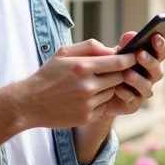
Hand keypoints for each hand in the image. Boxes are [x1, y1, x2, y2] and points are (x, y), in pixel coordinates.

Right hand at [13, 39, 136, 128]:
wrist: (29, 103)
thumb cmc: (48, 74)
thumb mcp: (64, 52)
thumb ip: (90, 47)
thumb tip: (112, 49)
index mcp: (82, 67)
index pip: (118, 62)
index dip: (129, 59)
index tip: (135, 56)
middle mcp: (87, 86)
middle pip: (119, 78)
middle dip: (119, 73)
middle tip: (113, 70)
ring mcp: (88, 104)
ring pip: (112, 92)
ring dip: (108, 87)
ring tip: (92, 84)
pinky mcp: (87, 117)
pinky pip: (104, 106)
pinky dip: (99, 101)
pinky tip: (85, 98)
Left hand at [101, 31, 164, 117]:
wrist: (98, 92)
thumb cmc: (111, 69)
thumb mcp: (116, 55)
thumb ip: (125, 45)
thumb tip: (130, 35)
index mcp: (149, 61)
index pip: (161, 52)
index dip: (161, 45)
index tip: (156, 37)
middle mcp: (150, 77)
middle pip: (157, 70)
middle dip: (150, 61)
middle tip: (140, 54)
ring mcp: (143, 92)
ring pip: (147, 86)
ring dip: (138, 79)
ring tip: (127, 74)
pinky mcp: (133, 105)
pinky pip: (133, 100)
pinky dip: (126, 93)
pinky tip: (117, 88)